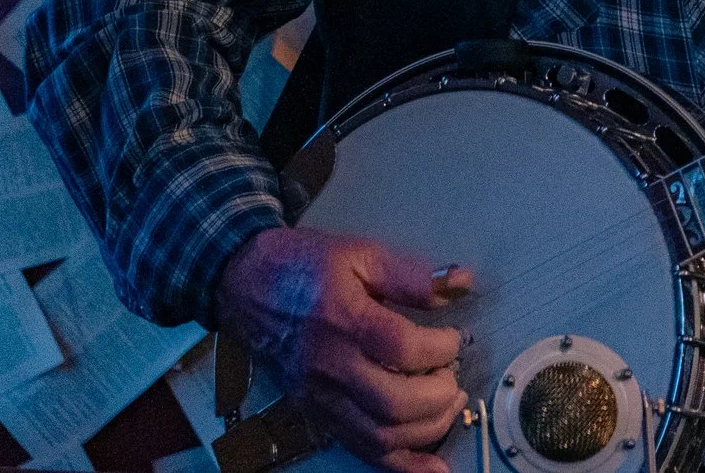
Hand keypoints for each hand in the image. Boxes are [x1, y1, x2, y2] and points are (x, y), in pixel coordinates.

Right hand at [219, 227, 474, 472]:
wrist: (243, 284)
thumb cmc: (301, 267)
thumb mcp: (358, 253)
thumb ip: (411, 275)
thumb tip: (461, 283)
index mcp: (342, 319)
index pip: (402, 348)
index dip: (441, 348)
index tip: (452, 338)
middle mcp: (330, 365)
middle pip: (394, 402)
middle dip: (439, 395)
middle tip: (452, 376)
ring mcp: (321, 396)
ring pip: (380, 436)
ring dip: (428, 429)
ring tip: (447, 404)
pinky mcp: (316, 413)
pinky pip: (360, 450)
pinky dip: (401, 465)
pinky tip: (431, 468)